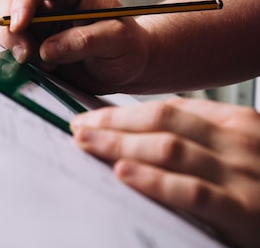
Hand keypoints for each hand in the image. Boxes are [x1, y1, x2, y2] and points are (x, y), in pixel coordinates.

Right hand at [0, 0, 149, 92]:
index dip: (24, 0)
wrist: (125, 67)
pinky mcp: (29, 42)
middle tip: (25, 55)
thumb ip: (85, 41)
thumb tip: (46, 50)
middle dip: (10, 27)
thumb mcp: (118, 40)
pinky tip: (38, 69)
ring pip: (3, 24)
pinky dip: (13, 57)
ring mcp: (35, 20)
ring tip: (42, 65)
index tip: (19, 26)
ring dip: (12, 46)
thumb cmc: (127, 46)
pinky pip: (8, 45)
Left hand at [70, 97, 259, 247]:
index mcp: (234, 124)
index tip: (88, 117)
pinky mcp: (244, 211)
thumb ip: (202, 134)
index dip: (121, 113)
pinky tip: (125, 175)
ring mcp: (242, 175)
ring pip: (170, 149)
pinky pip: (193, 192)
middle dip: (113, 124)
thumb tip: (143, 126)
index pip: (166, 110)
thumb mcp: (243, 147)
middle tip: (77, 128)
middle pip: (162, 122)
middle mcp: (237, 142)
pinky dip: (155, 181)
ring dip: (122, 145)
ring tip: (88, 144)